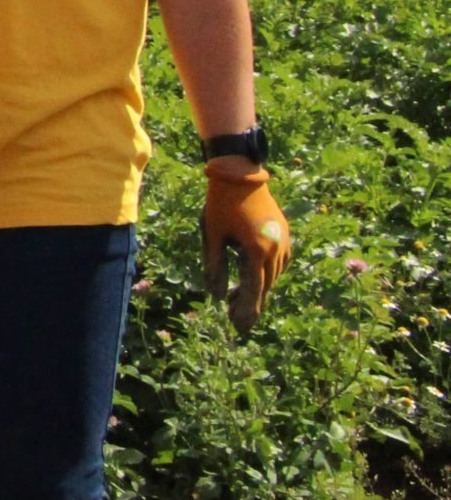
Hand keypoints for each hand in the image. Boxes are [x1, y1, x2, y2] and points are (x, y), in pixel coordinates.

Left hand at [202, 161, 289, 332]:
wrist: (239, 173)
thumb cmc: (220, 203)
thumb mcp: (213, 235)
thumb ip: (215, 265)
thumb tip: (216, 295)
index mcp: (257, 250)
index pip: (253, 289)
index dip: (246, 309)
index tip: (239, 326)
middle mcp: (276, 248)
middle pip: (265, 285)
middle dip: (250, 302)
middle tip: (234, 317)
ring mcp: (284, 240)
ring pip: (274, 275)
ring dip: (258, 287)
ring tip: (237, 298)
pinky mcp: (285, 233)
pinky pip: (280, 261)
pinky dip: (267, 272)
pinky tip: (252, 276)